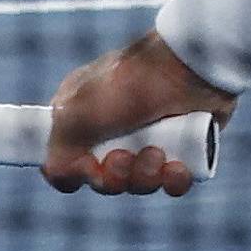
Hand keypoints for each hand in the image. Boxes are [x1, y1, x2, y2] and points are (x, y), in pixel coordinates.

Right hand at [43, 31, 236, 196]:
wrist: (192, 66)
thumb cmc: (130, 83)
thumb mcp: (79, 111)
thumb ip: (58, 147)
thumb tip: (61, 174)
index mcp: (82, 114)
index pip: (65, 161)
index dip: (74, 173)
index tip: (87, 166)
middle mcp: (113, 128)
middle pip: (103, 180)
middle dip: (115, 177)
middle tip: (126, 157)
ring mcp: (148, 137)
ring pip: (138, 184)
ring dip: (145, 177)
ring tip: (158, 154)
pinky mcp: (180, 146)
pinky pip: (171, 183)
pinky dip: (173, 180)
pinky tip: (178, 166)